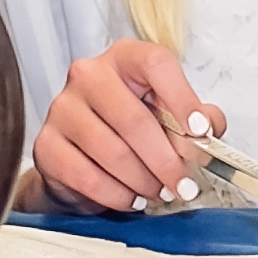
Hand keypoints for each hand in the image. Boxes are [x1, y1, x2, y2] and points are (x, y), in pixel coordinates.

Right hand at [34, 41, 223, 215]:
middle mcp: (88, 75)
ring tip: (159, 192)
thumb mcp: (168, 114)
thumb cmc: (129, 128)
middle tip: (184, 185)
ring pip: (112, 152)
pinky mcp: (47, 145)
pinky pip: (88, 177)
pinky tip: (132, 198)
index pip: (155, 63)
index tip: (200, 131)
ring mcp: (63, 108)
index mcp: (124, 58)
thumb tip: (210, 129)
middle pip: (134, 119)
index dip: (182, 97)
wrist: (80, 155)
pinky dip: (117, 195)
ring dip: (143, 181)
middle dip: (166, 160)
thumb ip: (197, 117)